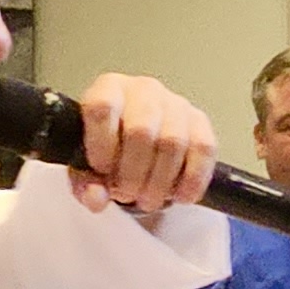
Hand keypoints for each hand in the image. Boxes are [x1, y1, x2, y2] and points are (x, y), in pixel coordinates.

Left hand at [61, 72, 217, 215]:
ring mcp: (175, 103)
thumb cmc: (110, 152)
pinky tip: (179, 196)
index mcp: (108, 89)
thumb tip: (96, 198)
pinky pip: (203, 150)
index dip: (101, 145)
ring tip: (149, 199)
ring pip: (173, 143)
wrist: (140, 147)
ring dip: (160, 182)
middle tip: (127, 194)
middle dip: (133, 174)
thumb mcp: (88, 169)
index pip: (102, 108)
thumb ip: (86, 184)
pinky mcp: (200, 122)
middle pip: (141, 130)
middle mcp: (143, 89)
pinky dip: (191, 181)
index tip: (102, 170)